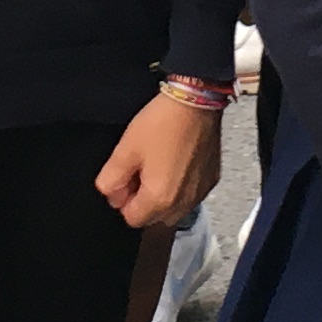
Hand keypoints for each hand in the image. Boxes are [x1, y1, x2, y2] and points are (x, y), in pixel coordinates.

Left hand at [96, 93, 220, 226]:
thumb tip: (110, 194)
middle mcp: (183, 202)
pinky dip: (180, 187)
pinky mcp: (211, 180)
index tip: (125, 178)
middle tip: (140, 169)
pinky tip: (175, 162)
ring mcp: (200, 192)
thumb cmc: (164, 122)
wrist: (196, 101)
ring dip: (162, 196)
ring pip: (173, 209)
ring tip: (158, 164)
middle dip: (143, 200)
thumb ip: (111, 180)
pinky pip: (189, 196)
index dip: (123, 200)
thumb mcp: (125, 149)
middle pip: (154, 218)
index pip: (132, 219)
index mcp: (160, 198)